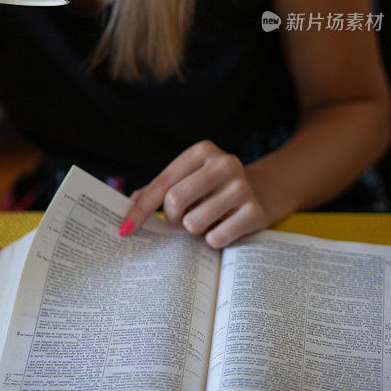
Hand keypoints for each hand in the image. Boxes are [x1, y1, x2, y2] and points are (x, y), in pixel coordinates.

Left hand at [119, 140, 273, 248]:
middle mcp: (224, 163)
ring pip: (194, 223)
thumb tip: (131, 207)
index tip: (125, 229)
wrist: (265, 191)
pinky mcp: (254, 212)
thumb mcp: (190, 177)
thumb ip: (160, 189)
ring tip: (207, 219)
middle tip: (181, 219)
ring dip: (195, 229)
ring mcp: (241, 187)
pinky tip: (224, 227)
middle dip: (173, 218)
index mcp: (202, 151)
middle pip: (175, 201)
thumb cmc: (214, 186)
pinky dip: (214, 239)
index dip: (142, 208)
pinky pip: (216, 238)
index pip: (163, 182)